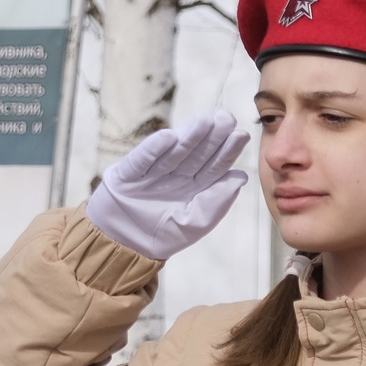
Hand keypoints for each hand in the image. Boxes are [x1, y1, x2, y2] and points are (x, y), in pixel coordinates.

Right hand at [85, 110, 251, 259]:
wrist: (124, 247)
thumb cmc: (162, 237)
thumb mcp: (196, 223)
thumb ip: (218, 201)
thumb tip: (241, 176)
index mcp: (194, 186)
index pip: (214, 165)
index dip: (227, 150)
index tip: (241, 134)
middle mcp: (175, 175)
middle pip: (196, 154)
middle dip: (211, 137)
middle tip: (226, 118)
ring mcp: (152, 173)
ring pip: (173, 153)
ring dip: (188, 137)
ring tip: (203, 121)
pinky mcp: (128, 174)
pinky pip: (142, 160)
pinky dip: (153, 150)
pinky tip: (168, 137)